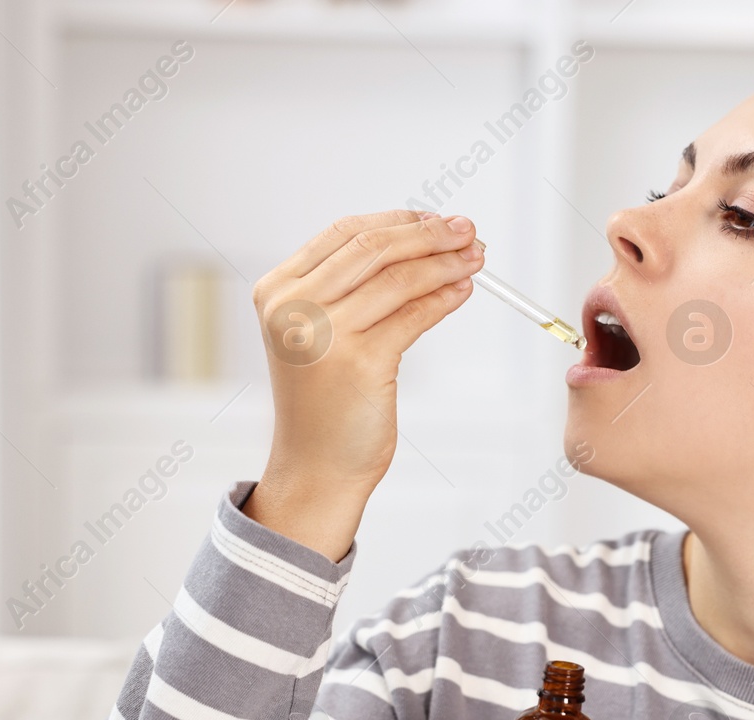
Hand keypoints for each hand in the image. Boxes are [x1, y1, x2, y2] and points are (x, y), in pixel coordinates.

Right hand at [243, 210, 482, 560]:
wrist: (316, 467)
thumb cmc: (325, 402)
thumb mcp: (321, 333)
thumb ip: (349, 288)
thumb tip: (418, 241)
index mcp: (277, 290)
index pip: (344, 233)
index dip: (397, 220)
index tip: (436, 219)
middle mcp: (294, 307)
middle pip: (373, 248)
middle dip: (429, 234)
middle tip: (468, 231)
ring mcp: (323, 334)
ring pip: (398, 278)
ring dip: (445, 263)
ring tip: (475, 258)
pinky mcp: (360, 362)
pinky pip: (413, 315)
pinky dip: (444, 298)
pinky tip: (463, 290)